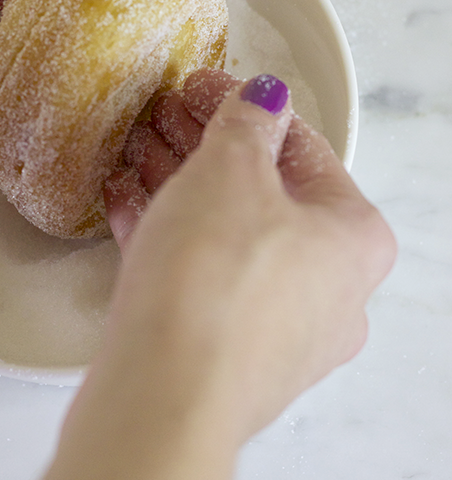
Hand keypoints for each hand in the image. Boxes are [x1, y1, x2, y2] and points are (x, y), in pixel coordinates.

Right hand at [104, 69, 396, 440]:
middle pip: (263, 195)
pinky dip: (168, 239)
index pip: (302, 149)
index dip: (245, 105)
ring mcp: (281, 329)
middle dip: (206, 149)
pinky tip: (124, 202)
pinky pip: (202, 279)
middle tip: (165, 118)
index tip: (203, 87)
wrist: (165, 392)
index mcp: (354, 238)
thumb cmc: (216, 276)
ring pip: (228, 238)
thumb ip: (247, 122)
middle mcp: (331, 290)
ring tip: (137, 152)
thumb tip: (263, 98)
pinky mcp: (229, 356)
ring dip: (181, 190)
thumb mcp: (230, 168)